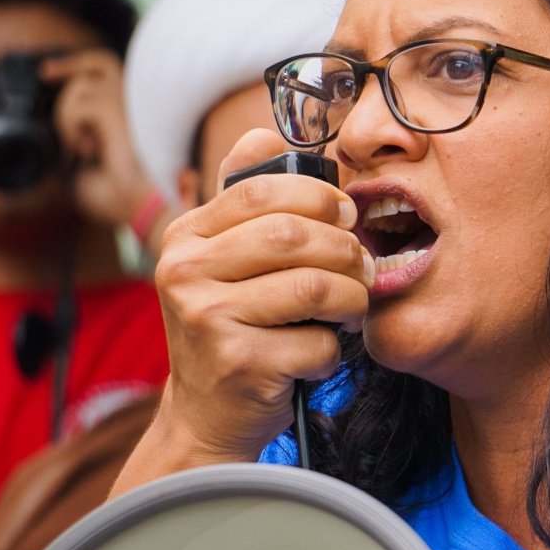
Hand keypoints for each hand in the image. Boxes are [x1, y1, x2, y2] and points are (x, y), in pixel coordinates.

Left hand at [45, 50, 164, 228]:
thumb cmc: (120, 196)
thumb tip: (45, 135)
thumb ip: (71, 145)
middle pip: (98, 63)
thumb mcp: (82, 169)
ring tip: (79, 149)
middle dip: (69, 65)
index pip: (106, 73)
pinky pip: (82, 104)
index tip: (48, 72)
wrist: (140, 209)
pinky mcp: (122, 111)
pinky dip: (72, 126)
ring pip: (81, 86)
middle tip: (44, 73)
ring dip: (66, 118)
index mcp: (129, 112)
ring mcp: (131, 104)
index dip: (77, 66)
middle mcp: (134, 102)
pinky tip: (85, 149)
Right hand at [150, 128, 375, 462]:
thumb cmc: (231, 328)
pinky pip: (315, 340)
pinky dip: (332, 349)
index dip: (319, 197)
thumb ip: (242, 200)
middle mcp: (184, 272)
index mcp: (185, 236)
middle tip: (365, 267)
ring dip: (351, 298)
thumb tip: (265, 134)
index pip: (262, 190)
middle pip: (293, 235)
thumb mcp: (222, 260)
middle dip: (345, 249)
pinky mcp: (238, 364)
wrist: (205, 415)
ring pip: (313, 286)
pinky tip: (319, 353)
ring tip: (352, 308)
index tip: (346, 216)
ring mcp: (207, 319)